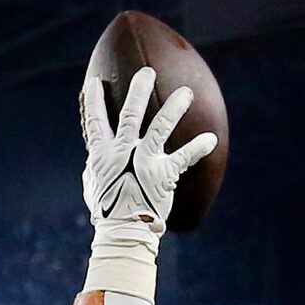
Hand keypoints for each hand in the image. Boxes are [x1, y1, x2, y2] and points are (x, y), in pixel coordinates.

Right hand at [82, 65, 215, 237]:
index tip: (95, 82)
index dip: (94, 102)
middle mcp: (123, 153)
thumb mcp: (94, 184)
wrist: (123, 232)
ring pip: (159, 128)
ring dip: (173, 109)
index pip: (95, 122)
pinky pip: (183, 158)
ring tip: (186, 93)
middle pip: (129, 115)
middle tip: (147, 72)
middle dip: (137, 91)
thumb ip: (96, 164)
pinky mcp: (163, 175)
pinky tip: (210, 139)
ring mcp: (143, 162)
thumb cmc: (108, 210)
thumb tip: (94, 156)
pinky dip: (197, 148)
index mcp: (102, 154)